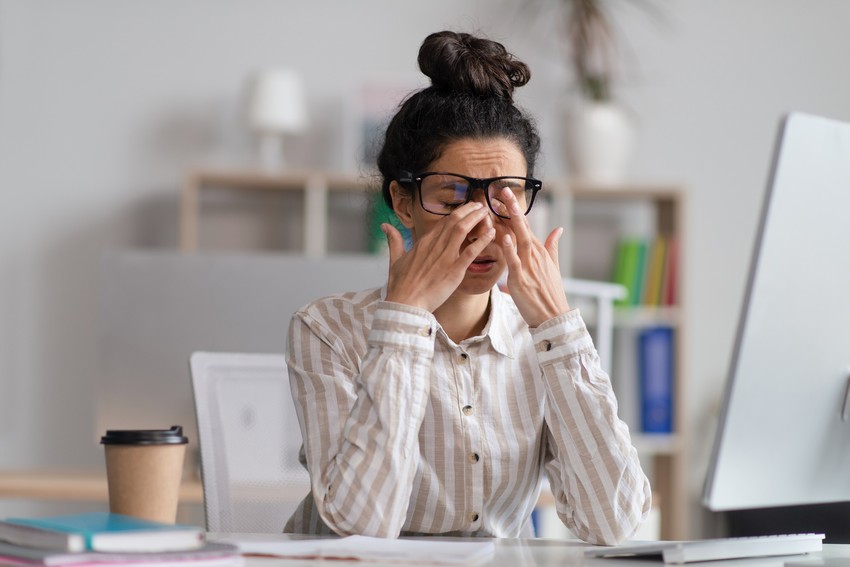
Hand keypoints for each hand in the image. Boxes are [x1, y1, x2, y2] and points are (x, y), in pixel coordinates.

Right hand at [382, 202, 495, 311]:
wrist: (406, 303)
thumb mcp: (395, 260)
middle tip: (480, 204)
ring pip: (462, 229)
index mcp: (423, 242)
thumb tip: (385, 225)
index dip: (457, 213)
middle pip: (454, 220)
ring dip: (476, 218)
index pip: (443, 222)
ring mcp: (445, 257)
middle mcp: (435, 245)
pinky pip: (471, 252)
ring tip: (486, 212)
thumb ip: (394, 241)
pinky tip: (492, 233)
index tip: (467, 209)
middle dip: (469, 210)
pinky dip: (482, 241)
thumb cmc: (400, 285)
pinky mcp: (454, 270)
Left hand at [498, 188, 569, 326]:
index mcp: (539, 251)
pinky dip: (510, 248)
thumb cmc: (550, 293)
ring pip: (518, 238)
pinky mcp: (521, 278)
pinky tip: (504, 236)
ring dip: (509, 220)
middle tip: (501, 190)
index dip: (514, 210)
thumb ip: (552, 246)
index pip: (525, 226)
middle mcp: (534, 254)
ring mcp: (528, 265)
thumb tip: (558, 229)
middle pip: (522, 226)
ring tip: (500, 205)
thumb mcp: (554, 266)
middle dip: (511, 208)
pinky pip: (514, 261)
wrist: (553, 315)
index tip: (504, 196)